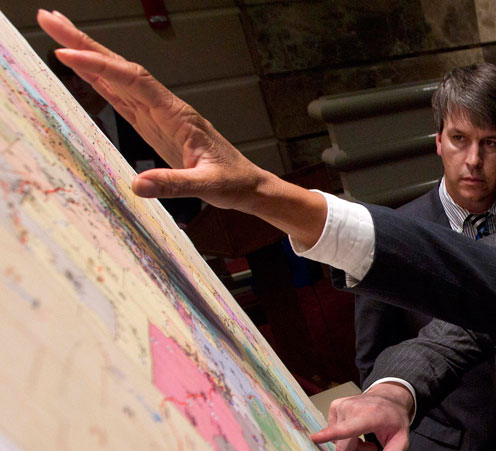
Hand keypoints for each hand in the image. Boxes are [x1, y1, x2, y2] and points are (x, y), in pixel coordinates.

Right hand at [37, 10, 326, 246]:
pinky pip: (122, 97)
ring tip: (56, 33)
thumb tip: (138, 185)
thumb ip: (175, 185)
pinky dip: (99, 80)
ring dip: (87, 56)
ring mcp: (158, 114)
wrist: (248, 184)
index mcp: (177, 116)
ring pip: (118, 78)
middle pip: (120, 68)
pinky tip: (82, 69)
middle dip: (85, 45)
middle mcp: (165, 108)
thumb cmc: (232, 182)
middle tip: (49, 20)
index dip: (101, 68)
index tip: (68, 56)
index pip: (134, 82)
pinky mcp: (154, 125)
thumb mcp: (207, 187)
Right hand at [310, 383, 413, 450]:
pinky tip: (357, 432)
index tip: (315, 438)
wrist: (389, 397)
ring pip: (338, 441)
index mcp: (369, 416)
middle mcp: (352, 408)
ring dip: (352, 446)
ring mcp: (340, 406)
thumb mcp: (401, 441)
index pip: (347, 429)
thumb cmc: (394, 419)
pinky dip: (345, 437)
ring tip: (367, 440)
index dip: (329, 435)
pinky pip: (334, 432)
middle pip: (342, 446)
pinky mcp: (334, 406)